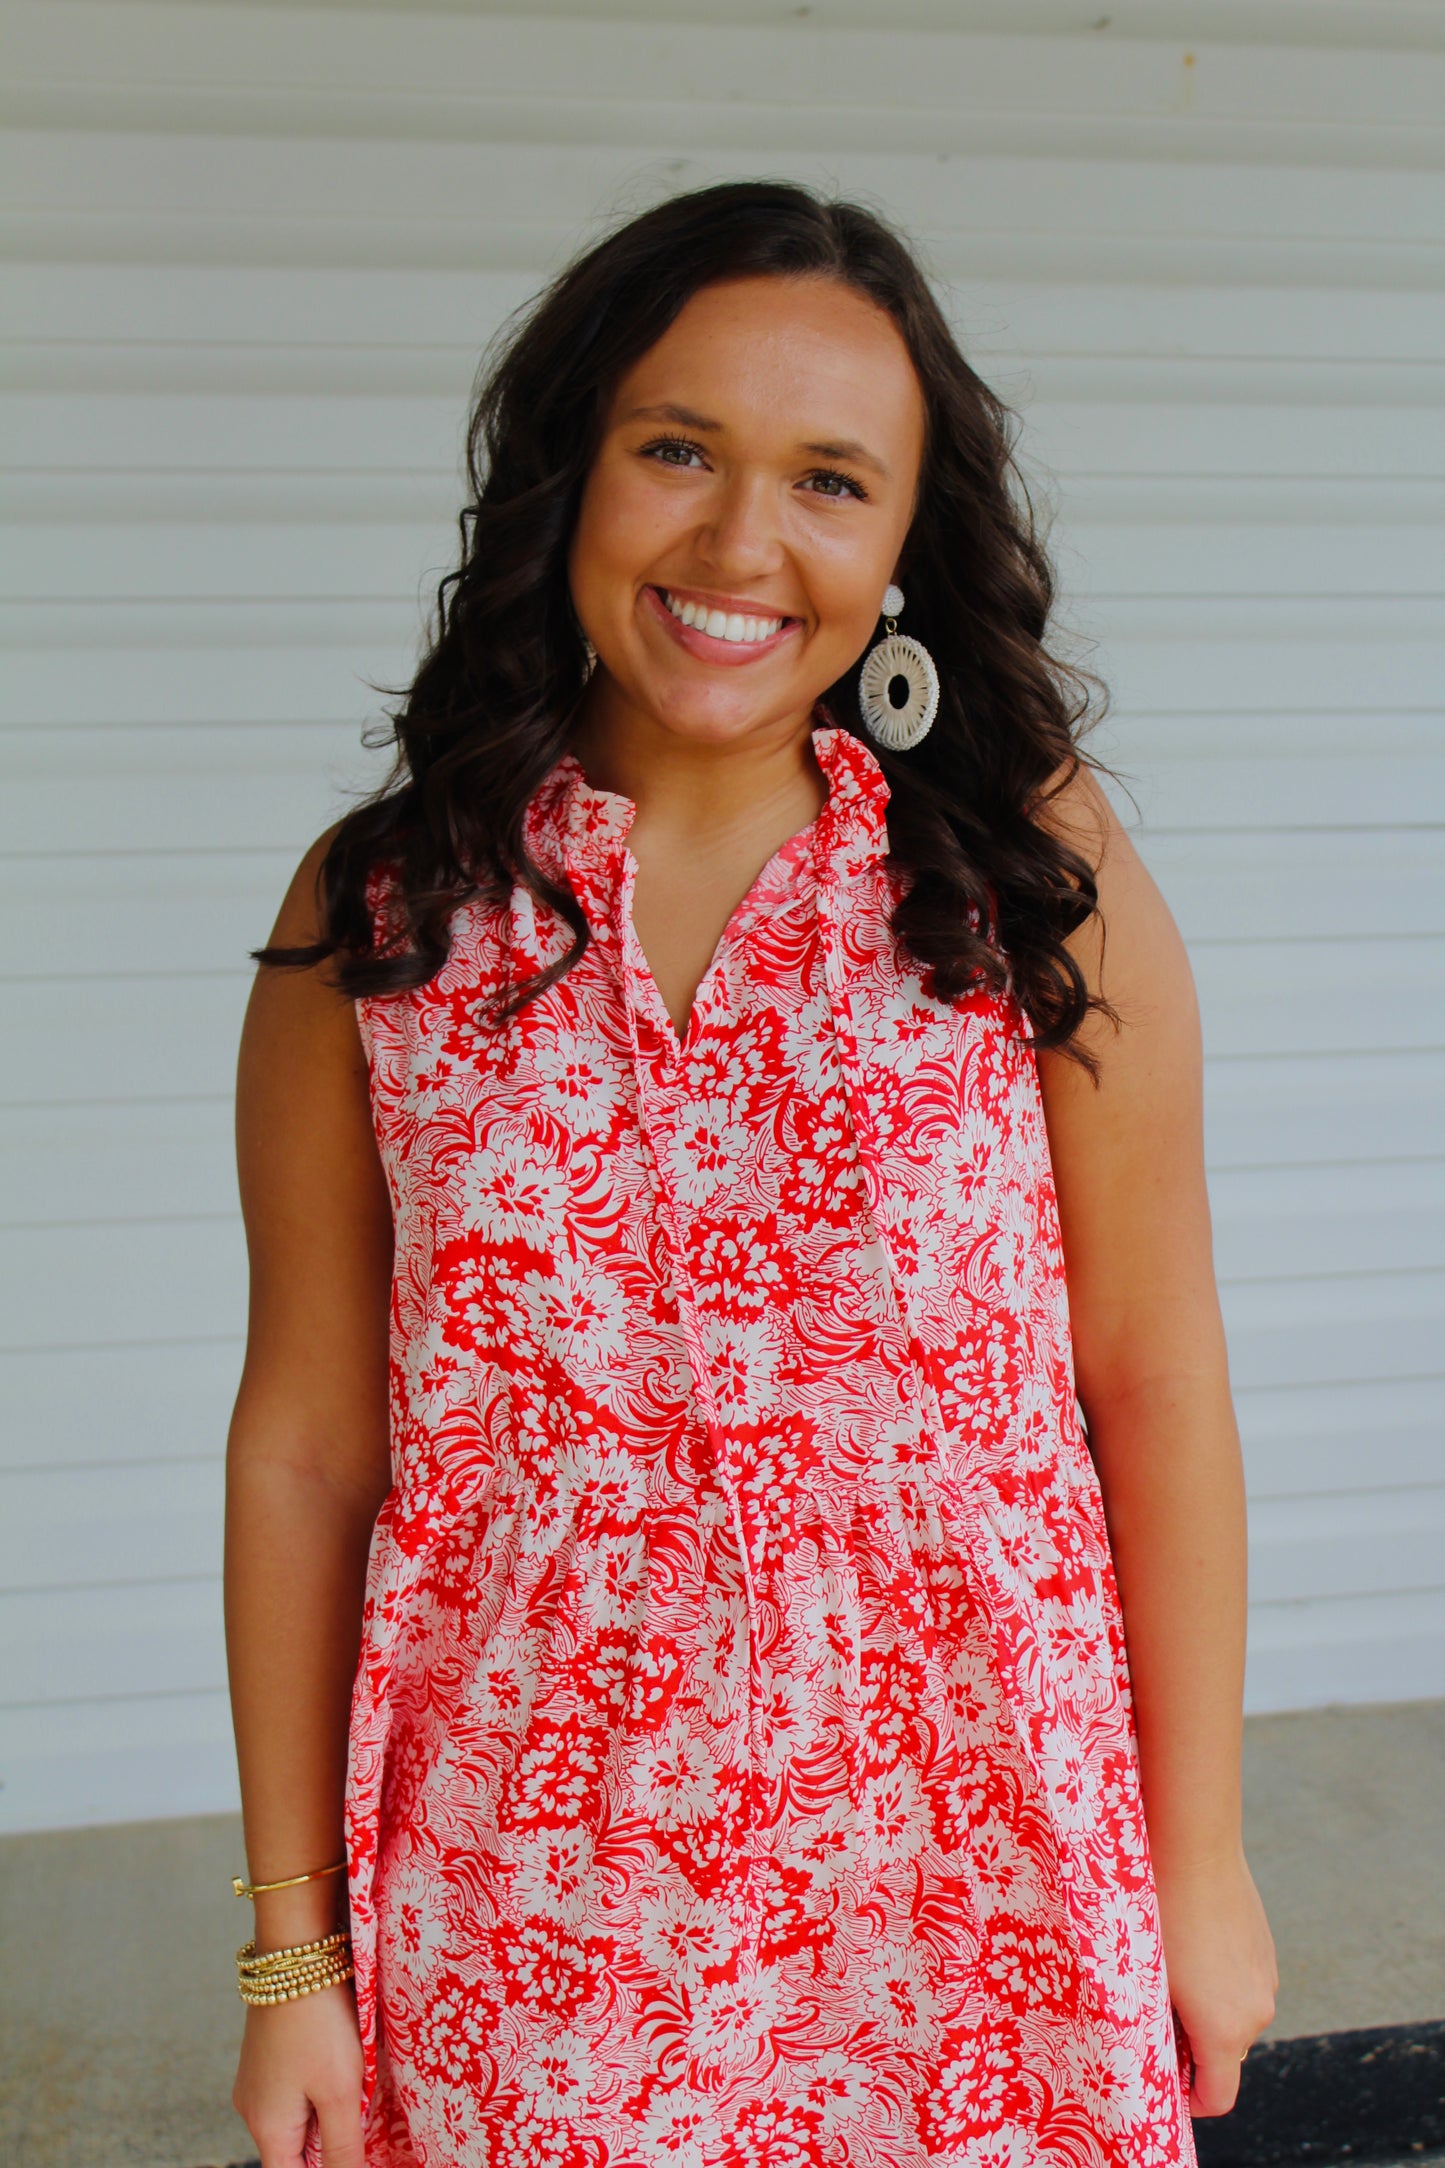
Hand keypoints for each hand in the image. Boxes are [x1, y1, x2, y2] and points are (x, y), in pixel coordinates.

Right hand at [233, 1983, 365, 2167]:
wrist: (295, 1952)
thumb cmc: (318, 2022)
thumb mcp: (340, 2091)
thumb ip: (343, 2149)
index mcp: (267, 2128)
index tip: (354, 2151)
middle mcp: (253, 2110)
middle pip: (295, 2152)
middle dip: (331, 2142)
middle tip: (361, 2110)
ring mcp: (257, 2081)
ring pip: (297, 2119)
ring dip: (328, 2112)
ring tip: (355, 2081)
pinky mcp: (267, 2056)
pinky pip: (294, 2090)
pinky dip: (319, 2087)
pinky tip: (342, 2061)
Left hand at [1156, 1846, 1277, 2116]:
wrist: (1194, 1847)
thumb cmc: (1159, 1913)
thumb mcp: (1147, 1978)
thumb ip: (1161, 2026)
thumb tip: (1161, 2046)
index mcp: (1224, 2031)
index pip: (1218, 2098)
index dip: (1190, 2100)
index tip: (1166, 2082)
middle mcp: (1255, 2013)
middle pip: (1226, 2055)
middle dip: (1194, 2048)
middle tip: (1155, 2015)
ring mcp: (1266, 1979)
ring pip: (1235, 2016)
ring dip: (1209, 2010)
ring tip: (1172, 1971)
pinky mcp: (1266, 1950)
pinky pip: (1243, 1983)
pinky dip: (1221, 1980)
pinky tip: (1192, 1944)